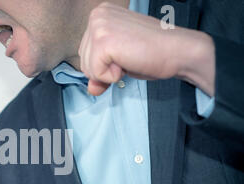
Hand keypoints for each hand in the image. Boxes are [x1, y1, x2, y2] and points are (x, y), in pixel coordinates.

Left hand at [78, 2, 214, 95]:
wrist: (178, 51)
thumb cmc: (152, 52)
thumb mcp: (118, 61)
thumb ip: (100, 72)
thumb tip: (90, 90)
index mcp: (100, 14)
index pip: (85, 53)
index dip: (104, 64)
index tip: (126, 54)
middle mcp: (97, 16)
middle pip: (83, 61)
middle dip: (104, 69)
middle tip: (129, 57)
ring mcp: (99, 27)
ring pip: (88, 69)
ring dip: (109, 73)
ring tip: (130, 58)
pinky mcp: (103, 42)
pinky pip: (96, 74)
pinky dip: (113, 77)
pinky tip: (129, 62)